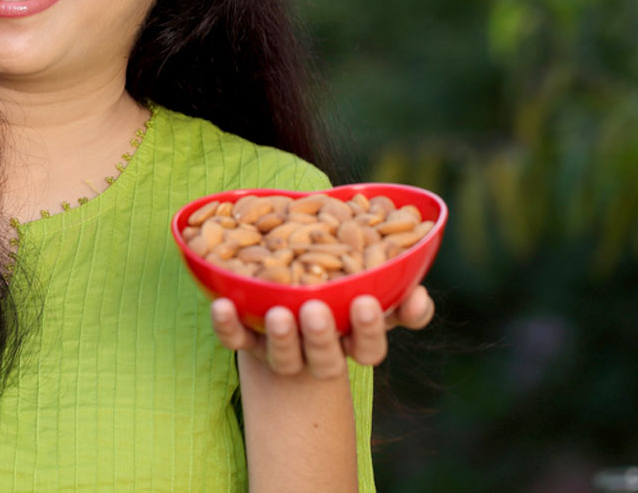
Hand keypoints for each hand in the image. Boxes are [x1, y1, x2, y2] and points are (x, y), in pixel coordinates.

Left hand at [211, 285, 434, 376]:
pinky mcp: (247, 341)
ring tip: (278, 312)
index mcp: (353, 337)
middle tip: (316, 311)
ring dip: (281, 337)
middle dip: (321, 337)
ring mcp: (281, 350)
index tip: (366, 304)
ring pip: (284, 357)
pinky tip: (220, 304)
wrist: (286, 298)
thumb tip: (418, 291)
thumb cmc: (339, 284)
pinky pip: (235, 339)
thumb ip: (393, 282)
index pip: (370, 347)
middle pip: (326, 358)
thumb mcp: (369, 280)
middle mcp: (318, 351)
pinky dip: (227, 326)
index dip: (370, 330)